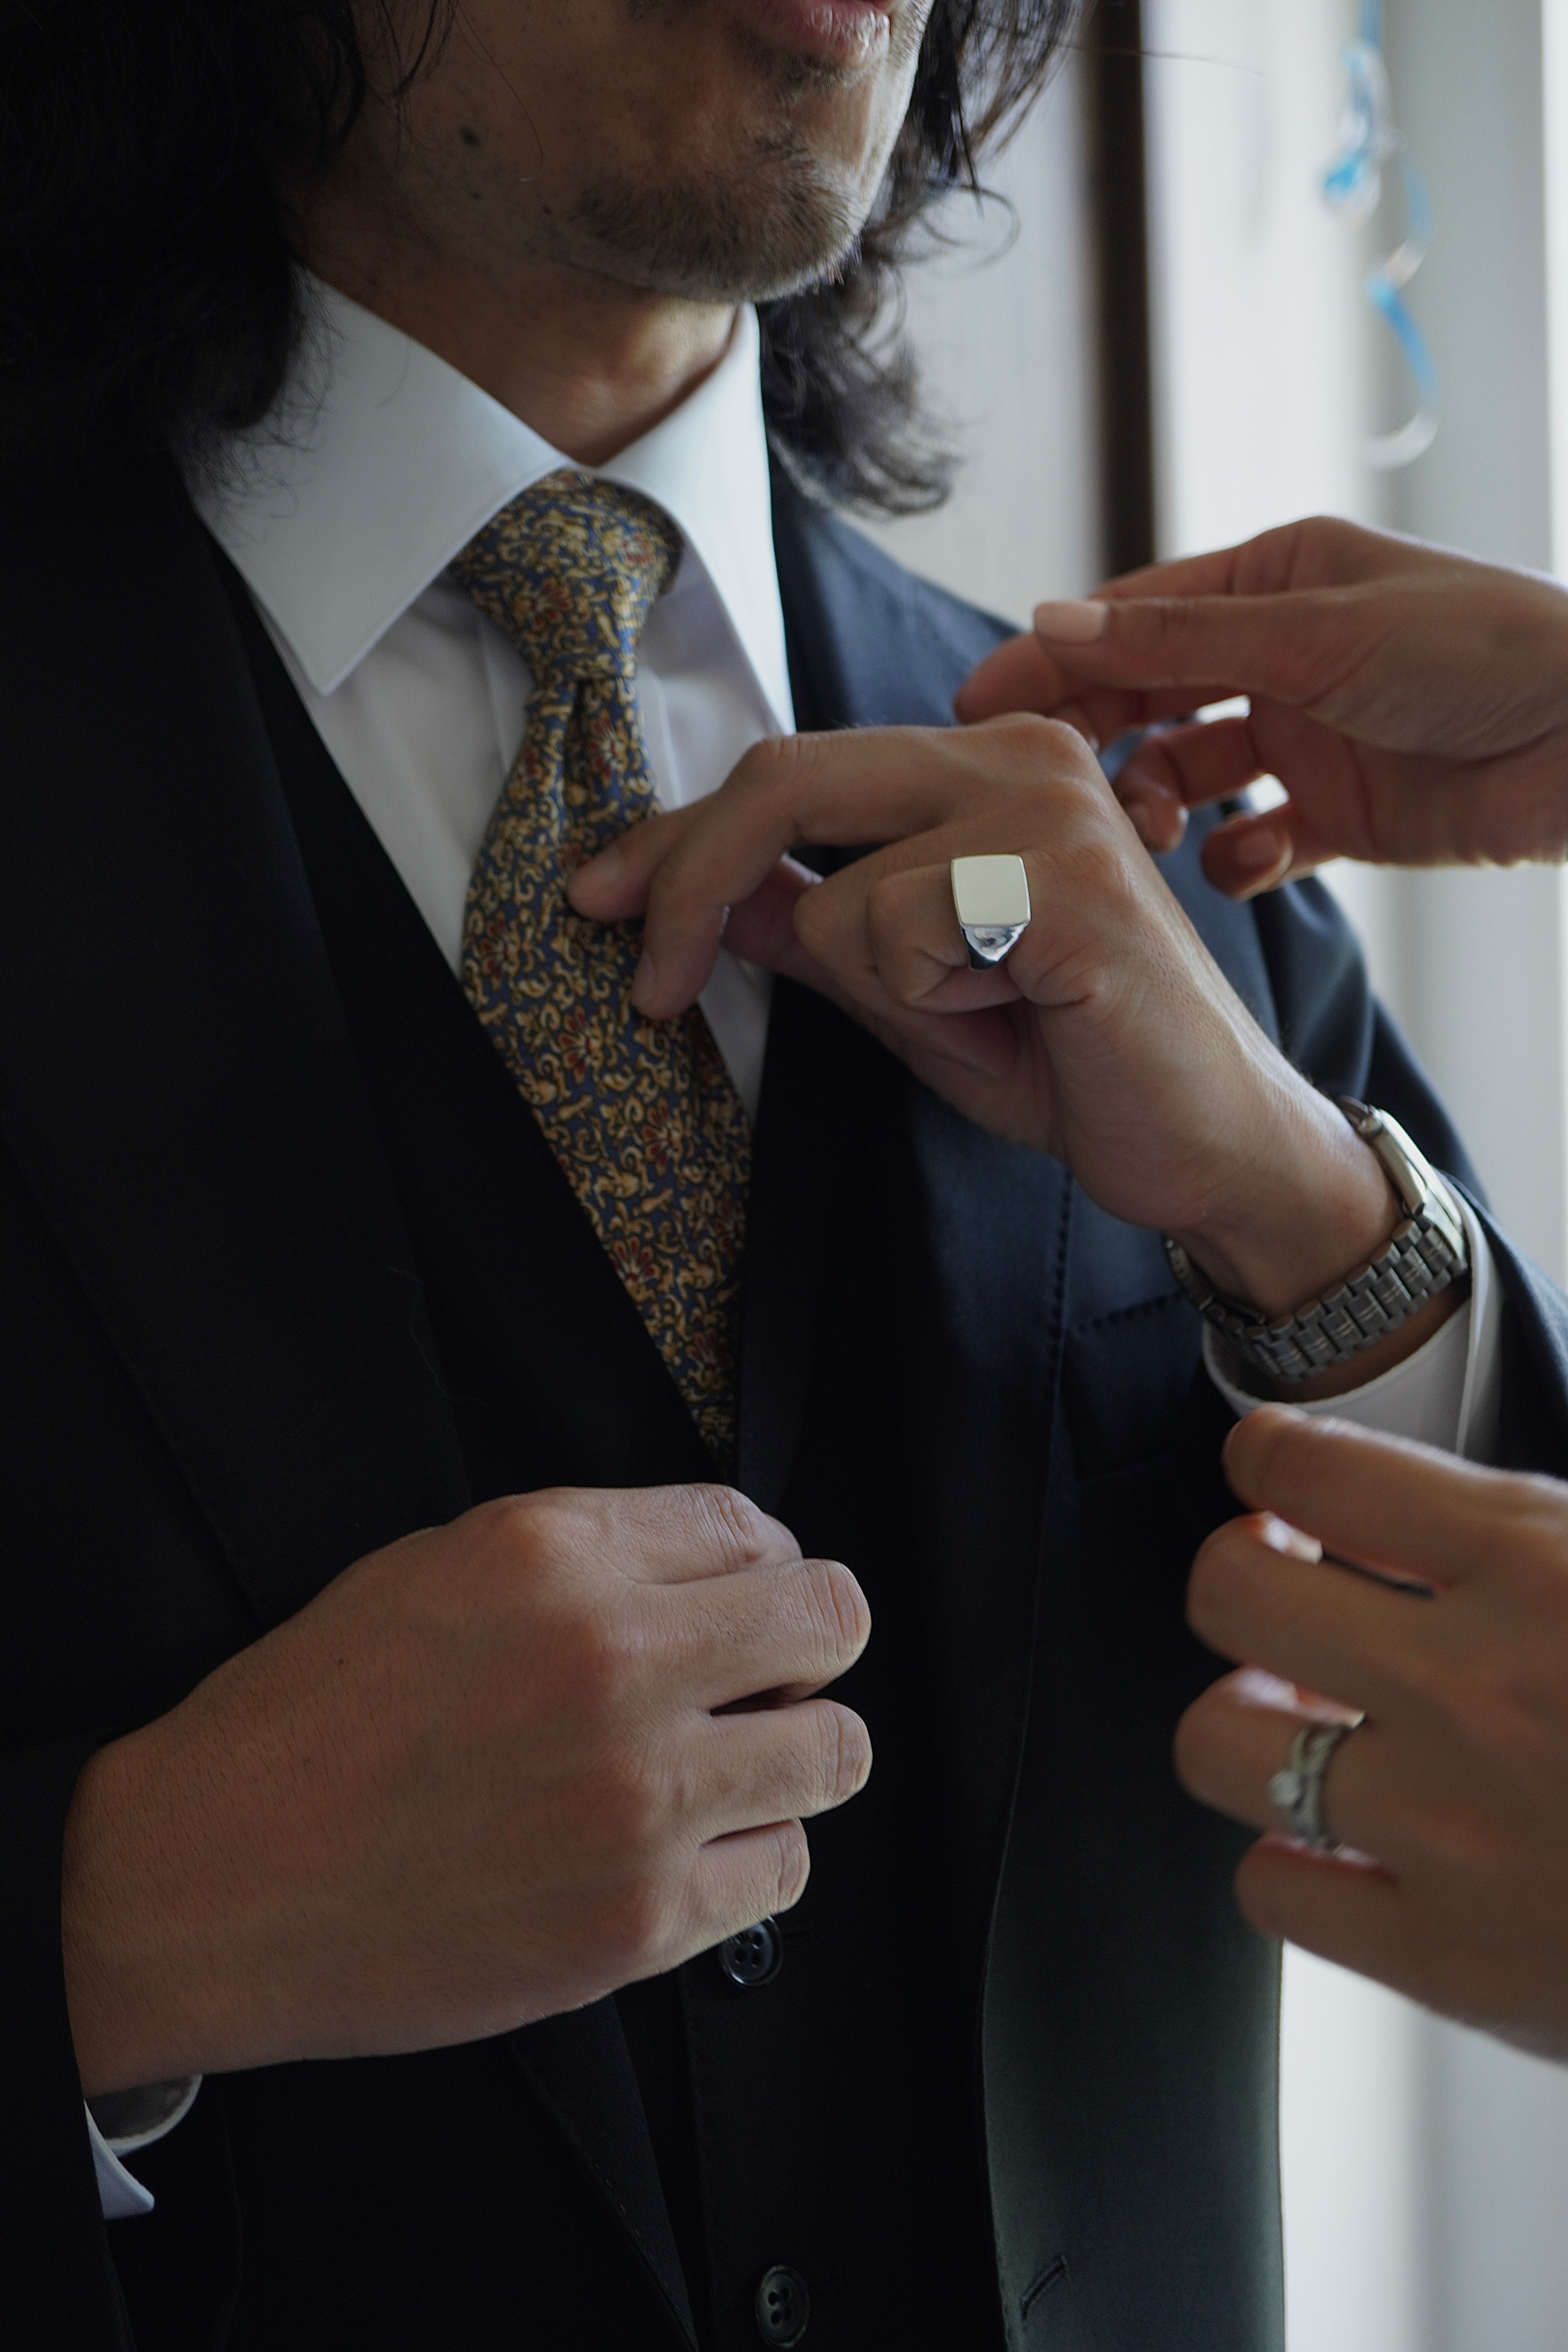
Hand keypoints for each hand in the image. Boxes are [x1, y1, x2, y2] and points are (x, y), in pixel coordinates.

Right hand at [61, 1485, 869, 2096]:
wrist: (213, 1883)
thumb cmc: (309, 1725)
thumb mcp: (432, 1569)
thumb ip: (585, 1555)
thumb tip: (717, 1565)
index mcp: (553, 1557)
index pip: (755, 1525)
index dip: (758, 1563)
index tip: (738, 1597)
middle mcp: (611, 1662)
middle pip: (831, 1620)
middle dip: (808, 1641)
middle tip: (762, 1676)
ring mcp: (636, 1799)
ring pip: (835, 1753)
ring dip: (793, 1754)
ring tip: (725, 1768)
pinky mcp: (638, 1920)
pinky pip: (785, 1872)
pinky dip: (750, 1858)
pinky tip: (681, 1850)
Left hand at [569, 720, 1437, 1358]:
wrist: (1207, 1143)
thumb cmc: (1073, 1061)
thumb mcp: (912, 993)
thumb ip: (817, 927)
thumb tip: (710, 893)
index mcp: (986, 764)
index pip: (791, 771)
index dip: (680, 840)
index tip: (599, 896)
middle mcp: (1019, 754)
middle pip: (786, 780)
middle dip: (694, 887)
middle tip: (648, 985)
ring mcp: (1049, 805)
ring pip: (841, 892)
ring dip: (885, 990)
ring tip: (984, 1015)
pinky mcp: (1065, 878)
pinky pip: (902, 932)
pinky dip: (934, 1004)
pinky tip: (1021, 1013)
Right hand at [955, 515, 1567, 897]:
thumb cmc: (1483, 652)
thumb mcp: (1317, 633)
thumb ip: (1179, 644)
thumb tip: (1055, 621)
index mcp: (1276, 585)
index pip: (1134, 619)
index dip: (1054, 658)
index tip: (980, 703)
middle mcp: (1284, 657)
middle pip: (1147, 698)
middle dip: (1095, 741)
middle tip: (1042, 786)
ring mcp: (1310, 738)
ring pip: (1189, 775)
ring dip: (1158, 805)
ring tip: (1151, 830)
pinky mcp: (1342, 816)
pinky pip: (1256, 844)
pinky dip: (1239, 859)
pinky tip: (1248, 863)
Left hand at [1176, 1407, 1567, 2059]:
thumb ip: (1522, 1525)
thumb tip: (1411, 1498)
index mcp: (1541, 1566)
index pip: (1310, 1466)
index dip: (1270, 1462)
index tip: (1277, 1480)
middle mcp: (1477, 1690)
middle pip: (1227, 1592)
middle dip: (1243, 1577)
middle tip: (1284, 1590)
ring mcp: (1454, 1833)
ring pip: (1217, 1744)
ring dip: (1247, 1720)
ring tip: (1304, 1719)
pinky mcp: (1455, 1963)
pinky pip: (1273, 1891)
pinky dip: (1295, 1860)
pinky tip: (1350, 1840)